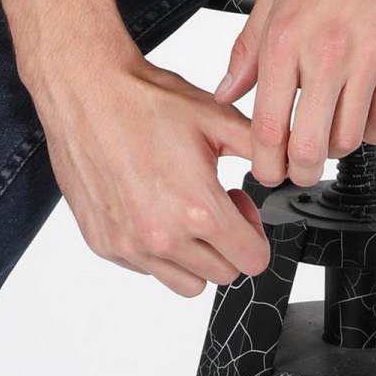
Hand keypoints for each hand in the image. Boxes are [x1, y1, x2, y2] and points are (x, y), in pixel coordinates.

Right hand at [36, 51, 269, 296]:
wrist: (87, 92)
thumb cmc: (144, 101)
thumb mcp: (217, 118)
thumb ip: (261, 149)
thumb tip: (288, 165)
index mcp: (198, 209)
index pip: (253, 260)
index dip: (255, 233)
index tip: (241, 209)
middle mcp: (163, 236)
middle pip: (223, 274)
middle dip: (227, 242)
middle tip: (214, 203)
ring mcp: (130, 246)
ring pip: (187, 283)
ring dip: (195, 255)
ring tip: (183, 210)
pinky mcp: (104, 244)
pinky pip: (146, 269)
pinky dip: (156, 249)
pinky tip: (151, 206)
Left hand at [214, 0, 375, 187]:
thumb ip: (248, 47)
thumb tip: (227, 90)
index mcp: (286, 38)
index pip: (268, 126)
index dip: (265, 162)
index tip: (265, 171)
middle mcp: (326, 55)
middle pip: (310, 147)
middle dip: (299, 171)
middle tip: (296, 170)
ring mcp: (368, 61)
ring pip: (350, 140)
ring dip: (336, 148)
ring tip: (327, 136)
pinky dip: (372, 130)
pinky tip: (361, 115)